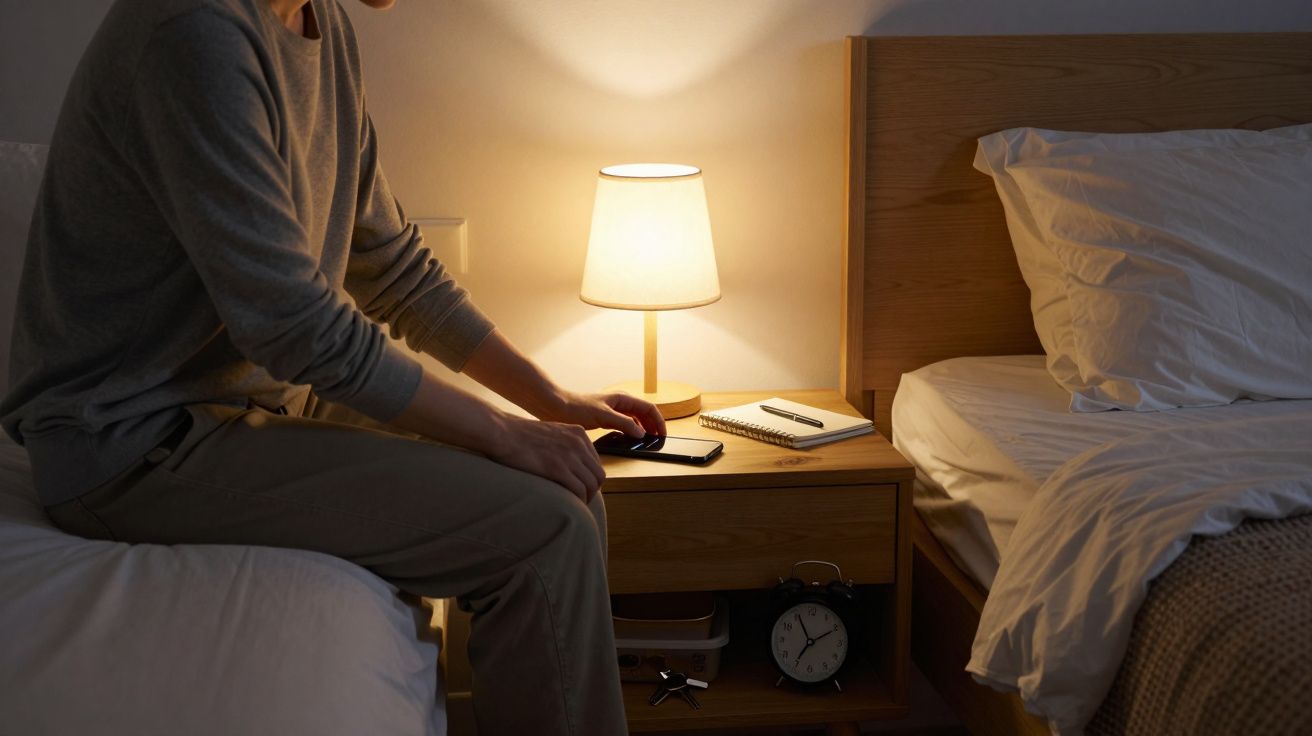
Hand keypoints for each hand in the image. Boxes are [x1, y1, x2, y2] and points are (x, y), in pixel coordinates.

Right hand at [487, 414, 604, 503]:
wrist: (502, 432)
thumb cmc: (520, 435)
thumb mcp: (551, 433)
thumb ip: (564, 444)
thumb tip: (569, 464)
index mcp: (578, 433)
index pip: (596, 462)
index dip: (591, 478)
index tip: (582, 487)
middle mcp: (578, 443)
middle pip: (598, 475)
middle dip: (592, 490)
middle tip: (581, 499)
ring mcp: (569, 455)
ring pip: (591, 484)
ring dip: (586, 498)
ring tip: (576, 505)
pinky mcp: (557, 468)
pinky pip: (579, 490)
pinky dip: (578, 501)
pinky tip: (571, 505)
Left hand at [536, 390, 665, 437]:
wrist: (555, 407)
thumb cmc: (576, 407)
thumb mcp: (603, 416)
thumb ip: (624, 423)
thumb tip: (641, 433)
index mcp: (622, 398)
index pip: (649, 408)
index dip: (658, 421)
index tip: (662, 434)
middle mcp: (620, 402)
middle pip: (644, 413)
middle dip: (653, 425)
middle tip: (657, 440)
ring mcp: (612, 410)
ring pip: (635, 419)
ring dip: (643, 428)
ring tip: (647, 441)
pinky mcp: (604, 418)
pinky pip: (624, 424)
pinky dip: (631, 431)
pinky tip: (629, 439)